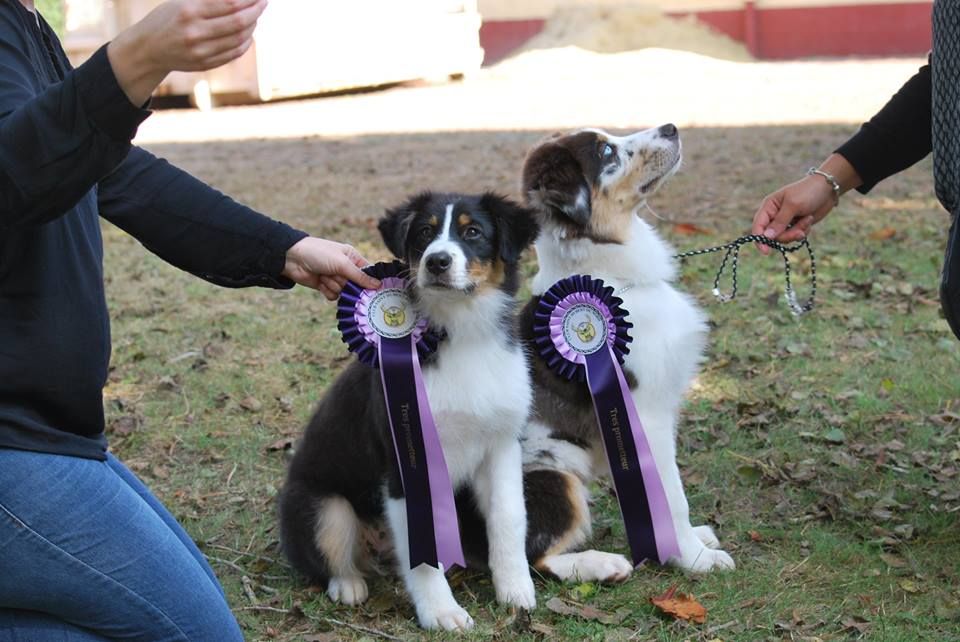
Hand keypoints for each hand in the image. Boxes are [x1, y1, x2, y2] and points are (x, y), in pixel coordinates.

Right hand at [107, 0, 268, 104]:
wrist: (147, 48)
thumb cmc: (168, 18)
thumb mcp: (183, 2)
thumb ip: (210, 1)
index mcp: (189, 11)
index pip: (230, 4)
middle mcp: (195, 32)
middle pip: (238, 22)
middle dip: (255, 11)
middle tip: (263, 3)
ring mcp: (200, 51)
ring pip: (239, 39)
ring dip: (252, 26)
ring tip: (255, 16)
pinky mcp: (204, 64)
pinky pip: (233, 54)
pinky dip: (245, 43)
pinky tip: (249, 34)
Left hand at [282, 237, 380, 300]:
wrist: (293, 259)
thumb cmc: (319, 254)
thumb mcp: (342, 263)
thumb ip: (360, 276)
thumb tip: (377, 285)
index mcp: (352, 257)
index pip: (367, 273)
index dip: (369, 282)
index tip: (373, 291)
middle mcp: (345, 268)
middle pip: (356, 286)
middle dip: (347, 284)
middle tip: (339, 278)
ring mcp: (335, 278)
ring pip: (344, 292)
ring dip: (334, 285)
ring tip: (324, 276)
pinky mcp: (325, 286)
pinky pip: (334, 296)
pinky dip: (327, 290)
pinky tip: (320, 282)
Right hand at [751, 177, 831, 254]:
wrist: (828, 189)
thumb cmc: (808, 192)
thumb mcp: (793, 205)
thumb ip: (779, 222)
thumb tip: (766, 237)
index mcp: (769, 206)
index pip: (758, 226)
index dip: (759, 239)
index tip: (766, 252)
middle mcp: (774, 215)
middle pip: (772, 236)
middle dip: (787, 236)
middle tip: (799, 232)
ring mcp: (785, 221)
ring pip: (784, 238)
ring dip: (797, 232)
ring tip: (808, 220)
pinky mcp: (795, 225)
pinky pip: (795, 236)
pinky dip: (803, 231)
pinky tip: (809, 220)